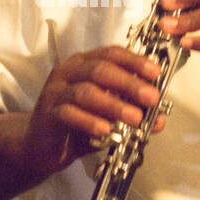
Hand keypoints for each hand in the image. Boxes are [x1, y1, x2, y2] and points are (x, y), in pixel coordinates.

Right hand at [22, 45, 165, 176]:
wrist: (39, 145)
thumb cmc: (76, 123)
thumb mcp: (107, 116)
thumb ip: (131, 113)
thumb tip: (159, 120)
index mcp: (84, 63)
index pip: (111, 54)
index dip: (134, 61)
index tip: (155, 73)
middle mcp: (68, 71)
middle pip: (100, 69)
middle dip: (129, 83)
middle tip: (151, 98)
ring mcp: (55, 91)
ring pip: (86, 92)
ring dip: (114, 105)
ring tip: (135, 118)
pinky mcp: (48, 113)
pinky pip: (69, 114)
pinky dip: (89, 122)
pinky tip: (105, 131)